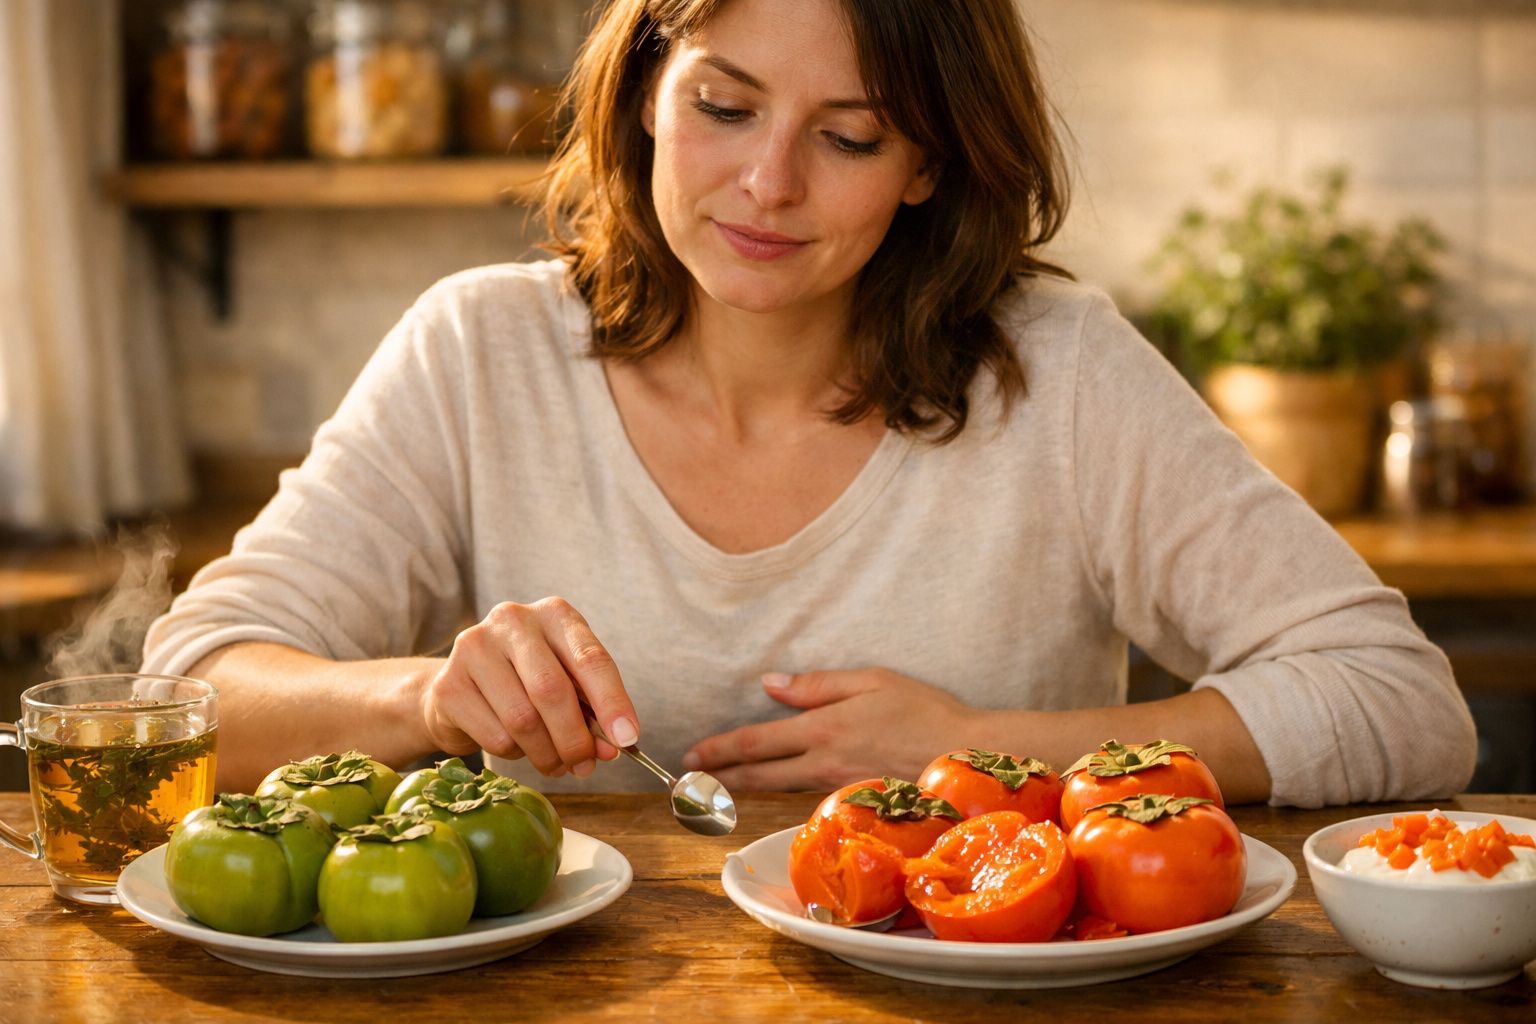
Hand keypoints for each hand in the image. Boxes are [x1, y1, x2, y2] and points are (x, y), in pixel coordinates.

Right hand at [418, 597, 638, 778]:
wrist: (462, 687)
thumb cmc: (527, 682)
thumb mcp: (568, 684)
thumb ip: (592, 710)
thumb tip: (612, 748)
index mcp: (554, 614)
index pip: (590, 659)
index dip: (613, 702)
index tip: (627, 738)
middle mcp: (513, 620)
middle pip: (552, 690)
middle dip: (575, 738)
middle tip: (587, 765)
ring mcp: (474, 648)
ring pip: (523, 719)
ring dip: (547, 754)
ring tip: (556, 763)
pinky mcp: (449, 683)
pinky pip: (495, 736)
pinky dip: (515, 754)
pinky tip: (517, 746)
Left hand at [682, 668, 979, 790]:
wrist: (967, 756)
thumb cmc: (924, 711)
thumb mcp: (871, 680)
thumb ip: (817, 685)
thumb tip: (771, 684)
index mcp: (824, 729)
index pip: (758, 742)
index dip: (721, 750)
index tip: (692, 756)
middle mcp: (825, 763)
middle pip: (761, 776)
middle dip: (721, 779)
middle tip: (688, 784)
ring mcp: (839, 788)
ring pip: (782, 789)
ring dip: (747, 789)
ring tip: (718, 788)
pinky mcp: (856, 803)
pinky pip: (811, 797)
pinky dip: (785, 795)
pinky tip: (776, 791)